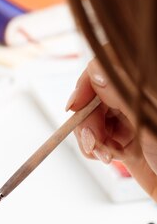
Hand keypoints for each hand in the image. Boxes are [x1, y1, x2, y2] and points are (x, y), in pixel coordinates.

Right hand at [66, 58, 156, 199]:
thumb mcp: (149, 120)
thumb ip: (121, 94)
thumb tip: (96, 70)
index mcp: (144, 85)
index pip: (106, 65)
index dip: (86, 83)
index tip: (74, 105)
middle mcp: (135, 98)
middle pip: (94, 97)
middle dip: (86, 120)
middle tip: (93, 142)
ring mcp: (130, 120)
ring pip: (92, 120)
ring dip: (91, 139)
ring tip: (106, 156)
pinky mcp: (127, 143)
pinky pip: (99, 141)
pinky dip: (97, 151)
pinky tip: (109, 158)